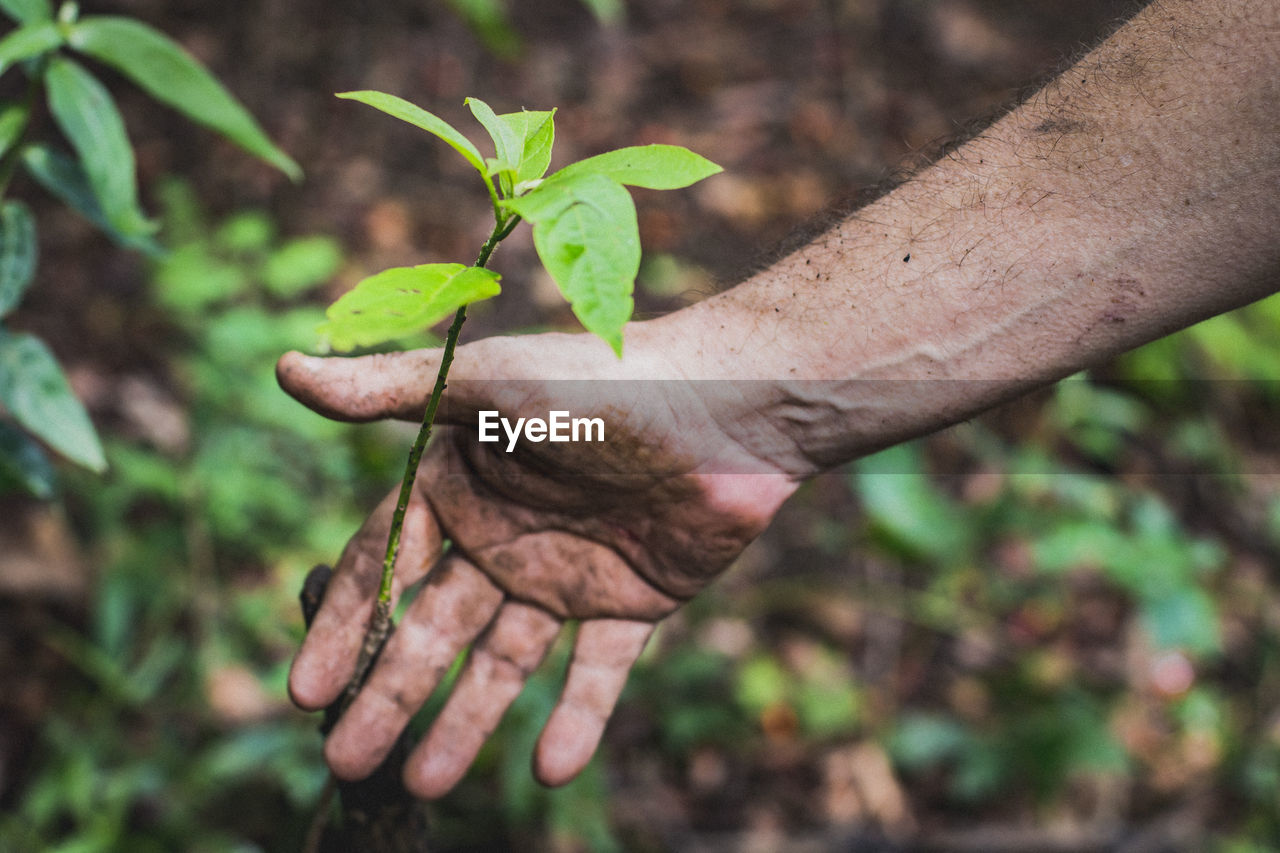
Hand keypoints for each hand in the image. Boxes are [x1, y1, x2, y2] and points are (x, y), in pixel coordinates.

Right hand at [279, 325, 796, 797]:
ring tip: (424, 782)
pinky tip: (551, 769)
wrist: (728, 404)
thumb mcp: (488, 384)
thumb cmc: (601, 381)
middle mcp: (504, 535)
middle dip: (388, 692)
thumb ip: (389, 392)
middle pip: (433, 628)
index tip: (302, 690)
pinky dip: (577, 718)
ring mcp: (566, 573)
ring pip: (504, 661)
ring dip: (466, 721)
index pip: (384, 564)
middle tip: (346, 761)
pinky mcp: (632, 602)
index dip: (342, 625)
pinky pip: (597, 671)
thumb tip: (280, 369)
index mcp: (460, 485)